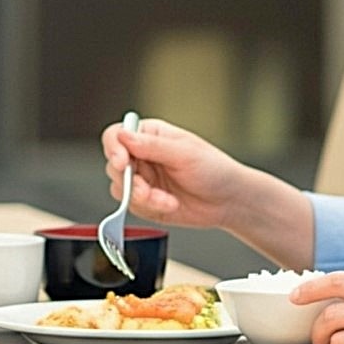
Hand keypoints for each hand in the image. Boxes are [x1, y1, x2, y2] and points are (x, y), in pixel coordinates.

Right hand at [100, 117, 251, 228]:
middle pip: (114, 165)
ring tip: (166, 199)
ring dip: (142, 197)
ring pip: (120, 188)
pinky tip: (170, 204)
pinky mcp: (145, 201)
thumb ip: (152, 146)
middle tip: (147, 189)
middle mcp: (142, 156)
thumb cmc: (215, 170)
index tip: (122, 163)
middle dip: (130, 181)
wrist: (229, 201)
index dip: (114, 149)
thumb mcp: (185, 153)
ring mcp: (142, 179)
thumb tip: (123, 135)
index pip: (116, 136)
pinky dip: (149, 207)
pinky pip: (132, 206)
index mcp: (150, 135)